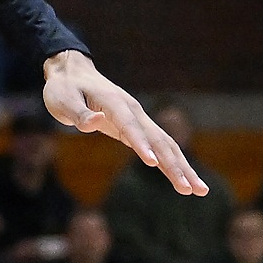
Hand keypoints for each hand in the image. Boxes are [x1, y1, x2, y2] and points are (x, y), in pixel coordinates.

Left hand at [42, 51, 203, 195]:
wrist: (73, 72)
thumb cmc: (64, 88)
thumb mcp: (63, 100)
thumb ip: (79, 113)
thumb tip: (94, 122)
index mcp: (114, 104)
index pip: (130, 127)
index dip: (141, 144)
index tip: (153, 164)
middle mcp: (133, 111)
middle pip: (159, 140)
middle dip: (175, 165)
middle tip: (191, 189)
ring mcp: (138, 119)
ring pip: (166, 145)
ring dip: (183, 167)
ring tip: (200, 190)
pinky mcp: (137, 128)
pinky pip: (159, 147)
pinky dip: (173, 163)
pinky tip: (183, 179)